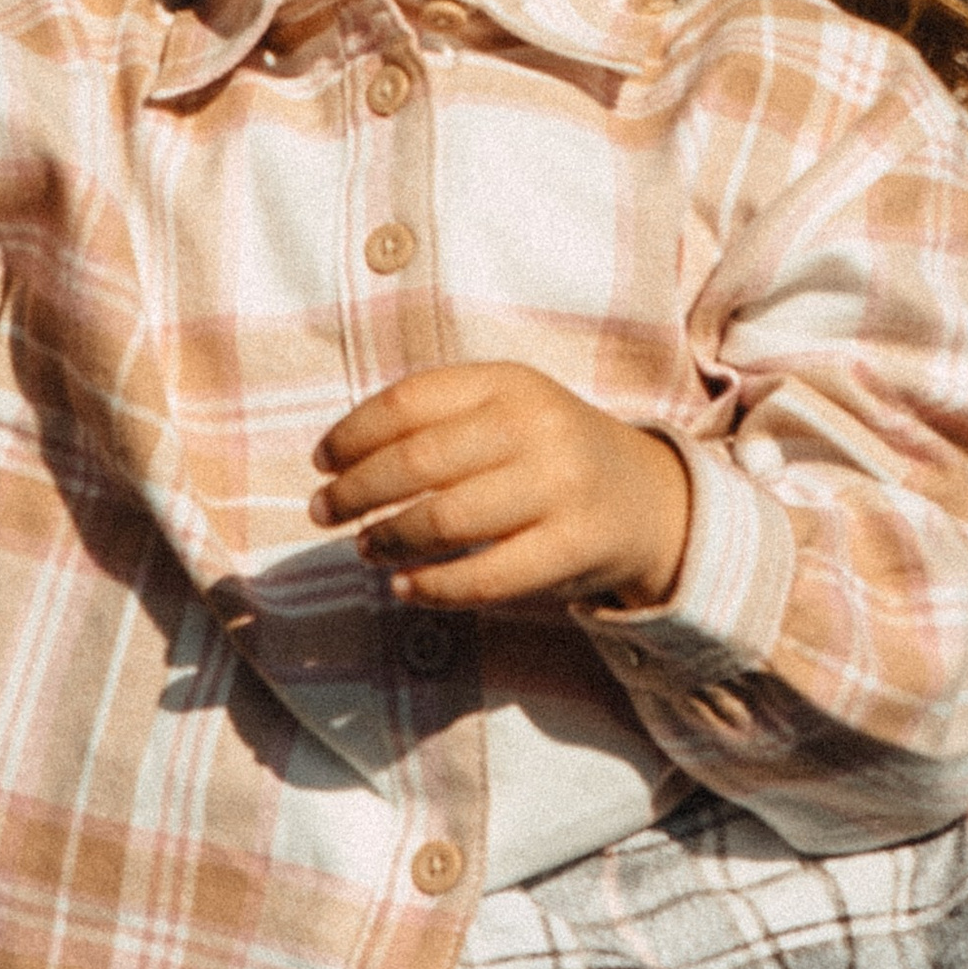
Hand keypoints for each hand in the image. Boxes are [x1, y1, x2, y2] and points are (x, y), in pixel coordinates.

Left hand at [310, 359, 691, 615]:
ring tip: (364, 547)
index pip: (409, 401)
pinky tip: (405, 585)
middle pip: (417, 461)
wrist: (646, 498)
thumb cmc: (546, 451)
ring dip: (388, 538)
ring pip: (445, 520)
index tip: (321, 461)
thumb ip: (435, 419)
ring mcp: (559, 487)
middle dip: (355, 491)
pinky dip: (433, 586)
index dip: (353, 433)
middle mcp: (536, 427)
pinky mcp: (574, 548)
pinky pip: (486, 577)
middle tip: (323, 512)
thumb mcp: (505, 409)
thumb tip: (337, 460)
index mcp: (510, 382)